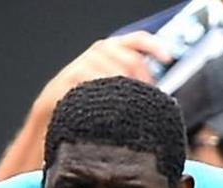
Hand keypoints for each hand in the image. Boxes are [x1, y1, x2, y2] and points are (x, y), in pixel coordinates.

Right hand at [35, 32, 172, 112]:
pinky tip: (110, 106)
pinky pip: (95, 84)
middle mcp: (98, 52)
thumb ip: (132, 83)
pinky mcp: (70, 78)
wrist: (55, 112)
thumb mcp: (112, 88)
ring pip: (115, 74)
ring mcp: (83, 63)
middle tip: (147, 101)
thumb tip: (159, 93)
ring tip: (128, 108)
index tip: (168, 59)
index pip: (135, 40)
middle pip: (130, 60)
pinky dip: (106, 95)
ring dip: (126, 92)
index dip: (153, 46)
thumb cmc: (89, 103)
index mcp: (111, 50)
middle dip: (143, 82)